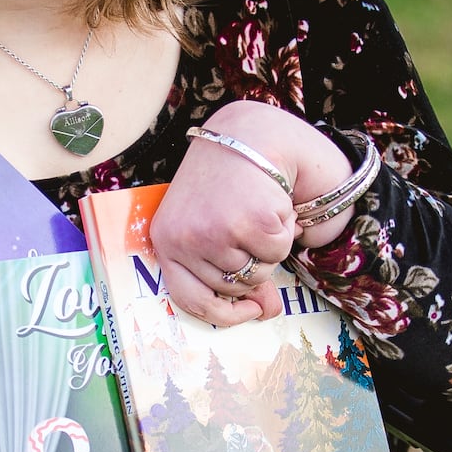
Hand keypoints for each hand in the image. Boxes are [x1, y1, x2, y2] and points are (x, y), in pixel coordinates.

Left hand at [153, 102, 351, 325]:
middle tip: (253, 229)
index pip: (189, 300)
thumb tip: (266, 312)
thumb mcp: (217, 228)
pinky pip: (278, 251)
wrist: (250, 137)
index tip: (249, 311)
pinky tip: (271, 203)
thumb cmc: (228, 185)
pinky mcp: (248, 221)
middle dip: (253, 266)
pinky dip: (284, 231)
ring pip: (258, 271)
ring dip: (269, 248)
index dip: (223, 314)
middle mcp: (184, 239)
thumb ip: (237, 273)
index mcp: (166, 241)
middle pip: (231, 287)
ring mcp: (215, 232)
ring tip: (258, 211)